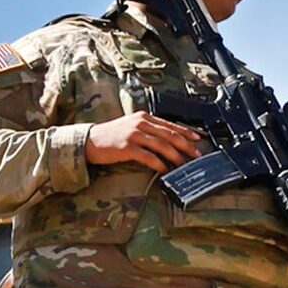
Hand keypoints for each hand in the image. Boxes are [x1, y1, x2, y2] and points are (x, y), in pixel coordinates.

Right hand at [86, 110, 201, 172]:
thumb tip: (167, 141)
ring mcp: (134, 135)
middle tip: (196, 155)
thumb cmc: (111, 135)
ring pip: (161, 145)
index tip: (197, 139)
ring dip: (175, 156)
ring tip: (183, 165)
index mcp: (144, 117)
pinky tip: (164, 170)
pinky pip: (148, 156)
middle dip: (185, 145)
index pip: (170, 124)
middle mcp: (140, 123)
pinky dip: (159, 163)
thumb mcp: (131, 126)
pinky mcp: (127, 147)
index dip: (185, 132)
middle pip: (169, 134)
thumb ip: (148, 130)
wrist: (90, 140)